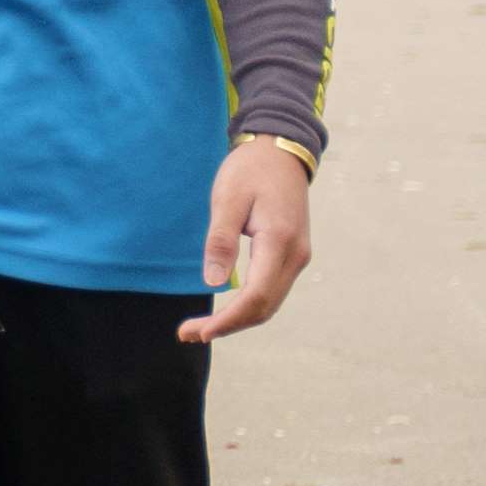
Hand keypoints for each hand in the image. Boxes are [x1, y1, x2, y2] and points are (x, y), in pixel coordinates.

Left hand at [189, 139, 313, 345]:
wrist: (281, 151)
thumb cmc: (250, 170)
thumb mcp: (228, 198)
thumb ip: (221, 240)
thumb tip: (214, 283)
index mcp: (279, 242)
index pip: (256, 297)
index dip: (228, 320)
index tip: (199, 330)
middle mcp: (295, 256)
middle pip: (264, 307)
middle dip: (229, 326)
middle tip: (188, 333)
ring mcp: (297, 257)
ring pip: (270, 302)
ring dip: (238, 319)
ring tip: (201, 327)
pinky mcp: (291, 254)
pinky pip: (271, 289)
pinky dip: (249, 305)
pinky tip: (225, 309)